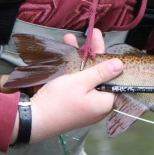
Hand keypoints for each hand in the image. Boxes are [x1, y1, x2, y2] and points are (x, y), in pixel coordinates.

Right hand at [18, 29, 122, 143]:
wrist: (33, 120)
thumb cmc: (59, 101)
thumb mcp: (81, 82)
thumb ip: (101, 72)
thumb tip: (120, 65)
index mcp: (105, 102)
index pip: (114, 78)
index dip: (110, 59)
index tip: (106, 44)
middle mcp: (98, 104)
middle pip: (100, 74)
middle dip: (94, 53)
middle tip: (92, 34)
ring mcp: (86, 104)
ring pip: (87, 76)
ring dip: (81, 58)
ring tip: (71, 39)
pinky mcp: (75, 103)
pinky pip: (79, 83)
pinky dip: (74, 69)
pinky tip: (68, 54)